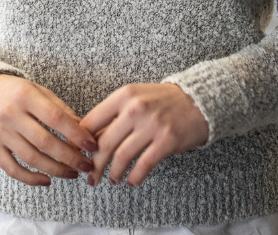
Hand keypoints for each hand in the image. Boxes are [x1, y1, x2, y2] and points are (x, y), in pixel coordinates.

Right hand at [0, 73, 96, 186]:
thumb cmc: (16, 91)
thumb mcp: (38, 91)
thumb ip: (60, 109)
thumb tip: (84, 131)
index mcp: (25, 96)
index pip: (55, 118)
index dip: (76, 134)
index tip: (92, 146)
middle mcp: (10, 115)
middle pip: (45, 142)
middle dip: (70, 157)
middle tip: (86, 166)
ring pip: (31, 158)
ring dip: (56, 170)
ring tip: (72, 173)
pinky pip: (12, 169)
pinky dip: (31, 179)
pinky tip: (47, 180)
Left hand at [79, 83, 208, 186]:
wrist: (198, 100)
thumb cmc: (162, 101)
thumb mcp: (135, 98)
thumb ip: (115, 115)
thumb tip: (90, 140)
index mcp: (123, 95)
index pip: (92, 121)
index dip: (82, 142)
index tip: (80, 156)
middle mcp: (135, 109)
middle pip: (105, 143)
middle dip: (95, 165)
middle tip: (91, 177)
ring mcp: (151, 125)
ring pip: (122, 156)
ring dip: (114, 173)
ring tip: (113, 179)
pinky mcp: (166, 141)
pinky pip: (143, 165)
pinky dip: (134, 177)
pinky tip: (131, 181)